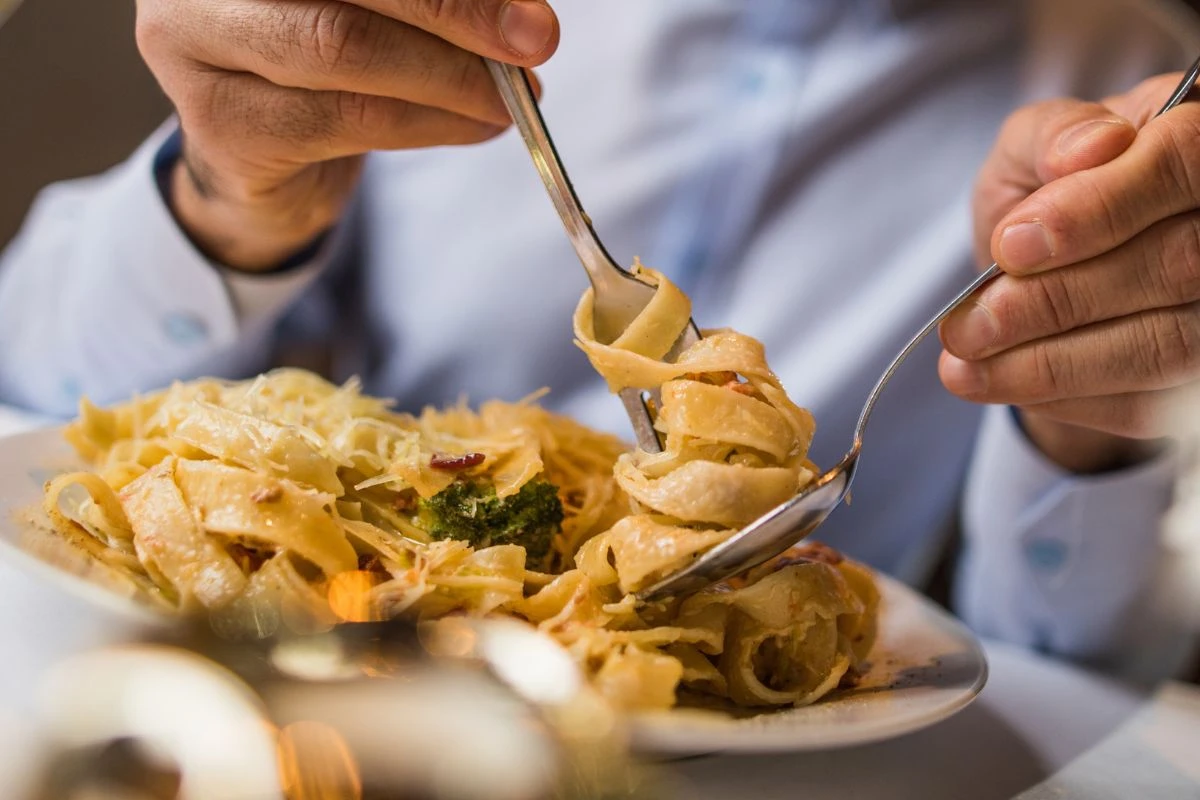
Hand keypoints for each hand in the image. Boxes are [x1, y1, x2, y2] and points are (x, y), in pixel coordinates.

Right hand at [136, 0, 558, 269]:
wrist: (260, 157)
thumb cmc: (325, 56)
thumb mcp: (378, 6)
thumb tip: (522, 7)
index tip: (531, 6)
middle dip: (458, 11)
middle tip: (536, 42)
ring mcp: (193, 43)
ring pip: (345, 49)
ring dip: (450, 77)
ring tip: (511, 98)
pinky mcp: (219, 125)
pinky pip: (344, 120)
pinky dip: (428, 123)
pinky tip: (475, 126)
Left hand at [940, 73, 1199, 472]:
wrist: (1045, 270)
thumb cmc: (1044, 195)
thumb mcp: (1027, 151)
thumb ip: (1051, 136)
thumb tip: (1086, 150)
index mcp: (1197, 135)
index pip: (1183, 159)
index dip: (1099, 208)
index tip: (1012, 246)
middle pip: (1181, 262)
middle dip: (1056, 301)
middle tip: (967, 325)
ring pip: (1168, 344)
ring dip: (1052, 364)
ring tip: (964, 367)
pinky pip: (1152, 404)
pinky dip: (1068, 398)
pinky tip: (1004, 383)